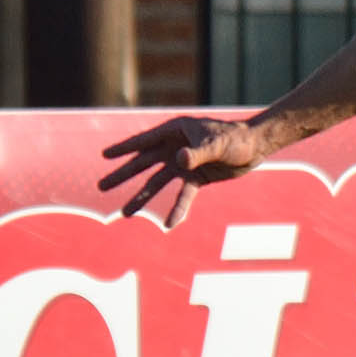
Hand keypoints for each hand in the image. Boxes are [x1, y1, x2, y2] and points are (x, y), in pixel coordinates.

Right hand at [98, 115, 268, 228]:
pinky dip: (177, 209)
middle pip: (144, 163)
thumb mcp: (216, 144)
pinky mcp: (196, 178)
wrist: (254, 148)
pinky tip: (169, 225)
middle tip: (101, 186)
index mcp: (175, 131)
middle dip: (123, 174)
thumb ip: (197, 153)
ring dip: (142, 197)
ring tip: (125, 212)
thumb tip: (180, 160)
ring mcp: (184, 164)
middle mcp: (175, 147)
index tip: (105, 155)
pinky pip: (183, 196)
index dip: (124, 148)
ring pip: (157, 182)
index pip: (145, 140)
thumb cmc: (235, 138)